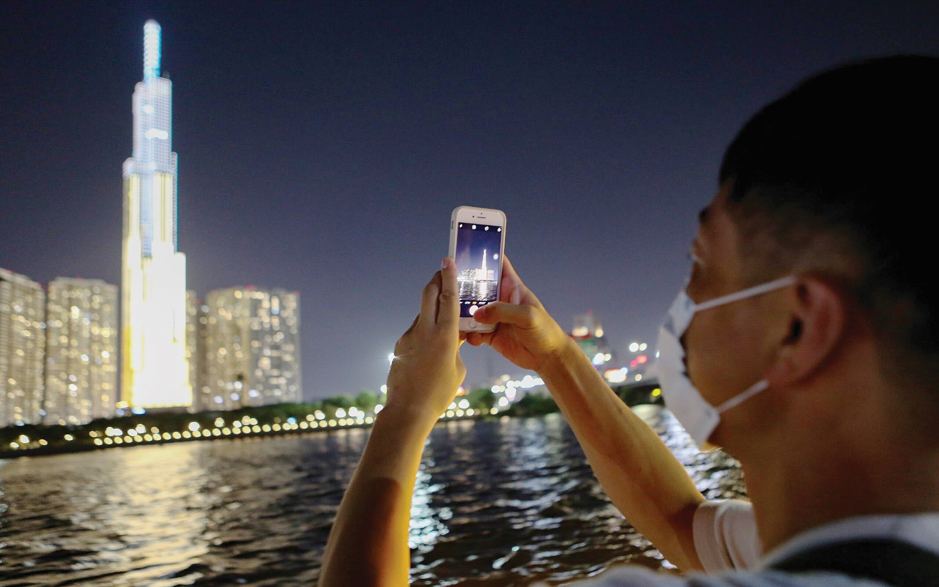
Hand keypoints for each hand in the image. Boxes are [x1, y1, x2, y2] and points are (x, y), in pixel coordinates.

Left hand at [385, 257, 466, 424]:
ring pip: (422, 312)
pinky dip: (425, 328)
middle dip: (436, 279)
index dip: (449, 277)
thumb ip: (457, 347)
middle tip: (443, 270)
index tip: (448, 260)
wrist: (408, 410)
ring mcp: (409, 337)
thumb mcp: (458, 369)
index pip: (448, 298)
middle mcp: (425, 331)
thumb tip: (453, 337)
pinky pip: (416, 330)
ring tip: (443, 311)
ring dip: (432, 307)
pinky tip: (431, 342)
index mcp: (445, 336)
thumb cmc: (439, 393)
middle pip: (429, 294)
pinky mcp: (400, 345)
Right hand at [465, 256, 570, 371]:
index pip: (497, 264)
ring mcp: (493, 316)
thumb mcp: (527, 315)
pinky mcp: (488, 333)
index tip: (466, 251)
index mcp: (511, 286)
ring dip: (462, 313)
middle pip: (476, 286)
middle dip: (463, 287)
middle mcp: (500, 299)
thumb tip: (478, 313)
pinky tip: (472, 338)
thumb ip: (503, 311)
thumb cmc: (545, 330)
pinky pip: (472, 330)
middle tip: (450, 290)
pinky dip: (468, 333)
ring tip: (457, 318)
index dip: (484, 255)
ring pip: (470, 309)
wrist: (547, 357)